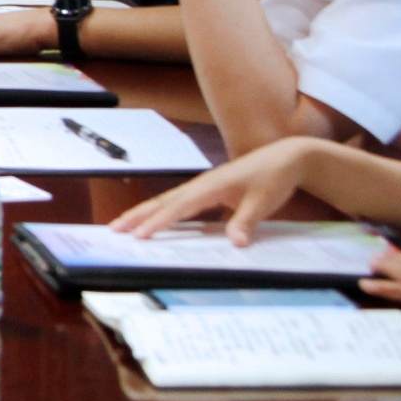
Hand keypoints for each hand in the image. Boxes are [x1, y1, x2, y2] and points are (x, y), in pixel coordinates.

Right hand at [113, 139, 317, 241]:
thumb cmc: (274, 177)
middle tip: (115, 229)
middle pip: (163, 201)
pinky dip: (161, 211)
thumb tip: (235, 243)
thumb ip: (246, 221)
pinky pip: (178, 202)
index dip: (159, 222)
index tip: (140, 235)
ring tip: (122, 224)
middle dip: (138, 215)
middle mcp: (202, 184)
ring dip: (144, 212)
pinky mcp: (208, 190)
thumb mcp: (264, 201)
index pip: (179, 207)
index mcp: (212, 185)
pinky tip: (153, 220)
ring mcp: (203, 186)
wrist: (285, 157)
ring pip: (167, 200)